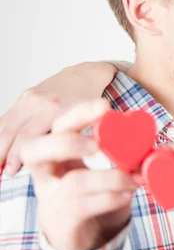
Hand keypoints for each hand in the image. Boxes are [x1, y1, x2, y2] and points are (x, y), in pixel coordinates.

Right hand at [0, 62, 117, 174]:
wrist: (85, 76)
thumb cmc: (90, 101)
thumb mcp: (90, 120)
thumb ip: (81, 138)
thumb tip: (77, 166)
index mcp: (58, 109)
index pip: (31, 136)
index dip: (19, 155)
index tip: (12, 172)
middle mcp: (41, 103)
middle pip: (14, 133)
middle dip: (4, 154)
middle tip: (2, 173)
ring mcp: (30, 98)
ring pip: (6, 125)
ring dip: (0, 146)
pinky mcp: (24, 97)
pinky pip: (7, 118)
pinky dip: (1, 134)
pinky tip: (1, 150)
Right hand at [21, 99, 139, 249]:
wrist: (86, 235)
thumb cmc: (95, 194)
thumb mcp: (104, 168)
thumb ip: (120, 153)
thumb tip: (148, 138)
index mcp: (55, 152)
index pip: (56, 126)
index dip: (77, 114)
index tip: (105, 106)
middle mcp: (45, 174)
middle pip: (34, 150)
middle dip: (68, 142)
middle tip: (99, 144)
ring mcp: (49, 199)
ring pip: (72, 182)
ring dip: (110, 177)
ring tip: (135, 178)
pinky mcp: (61, 222)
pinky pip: (82, 206)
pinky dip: (110, 198)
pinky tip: (128, 194)